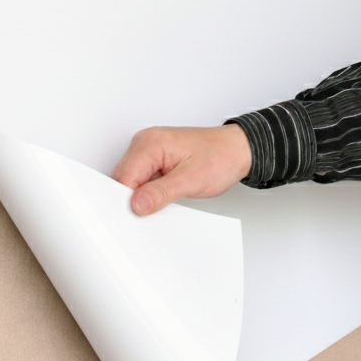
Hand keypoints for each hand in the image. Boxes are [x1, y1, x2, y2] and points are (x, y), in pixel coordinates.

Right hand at [111, 124, 252, 215]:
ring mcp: (149, 151)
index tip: (136, 217)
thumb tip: (136, 205)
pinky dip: (149, 193)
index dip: (126, 201)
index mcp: (149, 144)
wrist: (238, 150)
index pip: (122, 178)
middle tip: (152, 212)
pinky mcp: (155, 160)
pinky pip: (142, 180)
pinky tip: (163, 198)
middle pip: (122, 180)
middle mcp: (145, 144)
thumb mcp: (192, 180)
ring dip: (142, 197)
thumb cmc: (221, 157)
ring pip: (131, 182)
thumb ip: (161, 192)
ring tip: (164, 201)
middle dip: (132, 200)